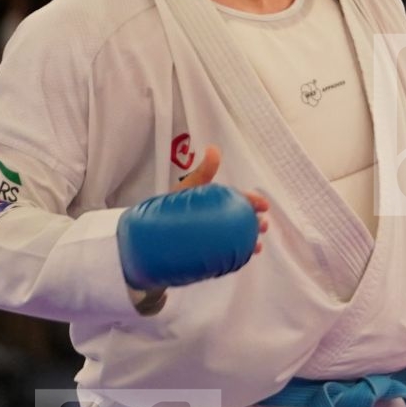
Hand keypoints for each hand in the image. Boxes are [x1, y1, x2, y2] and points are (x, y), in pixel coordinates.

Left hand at [117, 145, 269, 291]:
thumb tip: (214, 149)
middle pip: (238, 217)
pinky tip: (244, 257)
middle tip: (262, 226)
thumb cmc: (165, 211)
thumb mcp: (186, 191)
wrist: (141, 242)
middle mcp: (210, 217)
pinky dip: (237, 253)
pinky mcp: (204, 254)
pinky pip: (225, 252)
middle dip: (253, 221)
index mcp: (208, 200)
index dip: (251, 200)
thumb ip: (202, 174)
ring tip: (256, 245)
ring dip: (248, 238)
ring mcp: (208, 236)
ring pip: (234, 235)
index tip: (264, 206)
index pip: (235, 198)